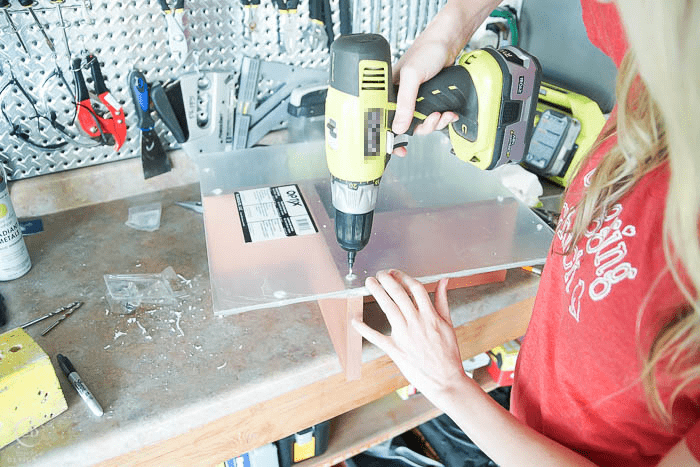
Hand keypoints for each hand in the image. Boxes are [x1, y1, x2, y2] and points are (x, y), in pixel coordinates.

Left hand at [352, 270, 470, 408]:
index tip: (395, 273)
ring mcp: (404, 335)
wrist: (446, 380)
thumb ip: (443, 300)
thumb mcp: (449, 324)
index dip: (403, 277)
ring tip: (369, 283)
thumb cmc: (448, 353)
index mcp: (431, 316)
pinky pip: (376, 336)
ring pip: (388, 307)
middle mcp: (416, 322)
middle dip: (387, 280)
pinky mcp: (395, 350)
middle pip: (399, 294)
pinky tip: (355, 320)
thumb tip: (444, 280)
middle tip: (379, 274)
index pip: (415, 288)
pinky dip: (363, 328)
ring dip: (377, 292)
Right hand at [391, 0, 502, 156]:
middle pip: (407, 126)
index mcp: (389, 92)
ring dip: (435, 123)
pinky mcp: (429, 100)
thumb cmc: (426, 51)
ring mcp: (416, 100)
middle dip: (422, 127)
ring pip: (422, 124)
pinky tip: (448, 112)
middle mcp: (401, 98)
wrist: (448, 41)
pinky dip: (443, 118)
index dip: (389, 136)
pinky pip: (433, 117)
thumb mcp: (412, 76)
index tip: (397, 149)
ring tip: (442, 114)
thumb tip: (398, 126)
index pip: (384, 120)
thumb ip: (405, 102)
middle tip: (432, 119)